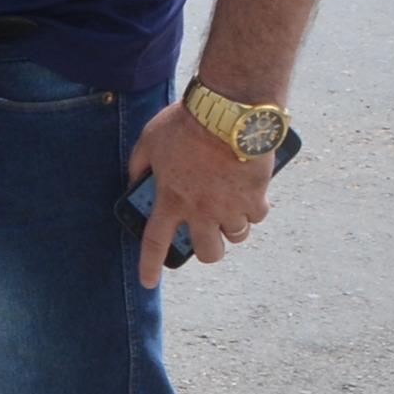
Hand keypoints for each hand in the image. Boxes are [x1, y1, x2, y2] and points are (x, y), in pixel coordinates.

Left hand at [129, 102, 273, 285]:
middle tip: (211, 233)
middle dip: (210, 249)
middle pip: (209, 252)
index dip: (150, 265)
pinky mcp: (256, 196)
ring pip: (237, 235)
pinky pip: (258, 215)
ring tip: (231, 204)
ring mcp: (230, 206)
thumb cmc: (187, 120)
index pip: (155, 242)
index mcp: (171, 198)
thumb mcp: (150, 138)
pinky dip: (255, 206)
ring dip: (233, 224)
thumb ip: (140, 164)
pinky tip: (250, 189)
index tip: (149, 283)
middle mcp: (201, 210)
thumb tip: (136, 180)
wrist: (229, 109)